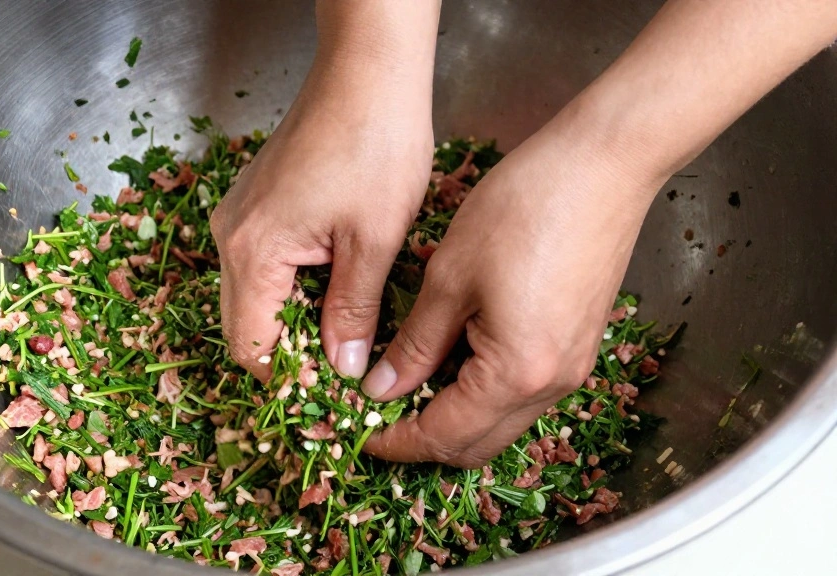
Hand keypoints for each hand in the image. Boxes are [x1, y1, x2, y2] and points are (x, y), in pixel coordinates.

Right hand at [210, 3, 438, 379]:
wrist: (367, 72)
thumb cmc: (375, 144)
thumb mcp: (374, 242)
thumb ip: (354, 313)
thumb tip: (345, 370)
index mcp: (253, 251)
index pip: (251, 346)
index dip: (290, 379)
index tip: (333, 396)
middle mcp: (232, 235)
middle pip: (245, 325)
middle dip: (290, 356)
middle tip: (343, 373)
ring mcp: (240, 216)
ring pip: (254, 296)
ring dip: (294, 322)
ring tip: (346, 336)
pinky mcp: (257, 203)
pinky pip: (263, 265)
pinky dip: (293, 289)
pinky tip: (336, 290)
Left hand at [362, 106, 665, 467]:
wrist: (603, 166)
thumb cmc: (522, 208)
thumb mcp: (449, 277)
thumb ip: (416, 343)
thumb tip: (383, 389)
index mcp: (516, 373)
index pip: (444, 437)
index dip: (397, 443)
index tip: (361, 434)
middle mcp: (552, 385)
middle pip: (477, 445)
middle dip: (425, 440)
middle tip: (380, 416)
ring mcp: (572, 368)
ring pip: (502, 421)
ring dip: (454, 417)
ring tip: (408, 385)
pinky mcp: (578, 345)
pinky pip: (523, 392)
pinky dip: (482, 393)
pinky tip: (451, 359)